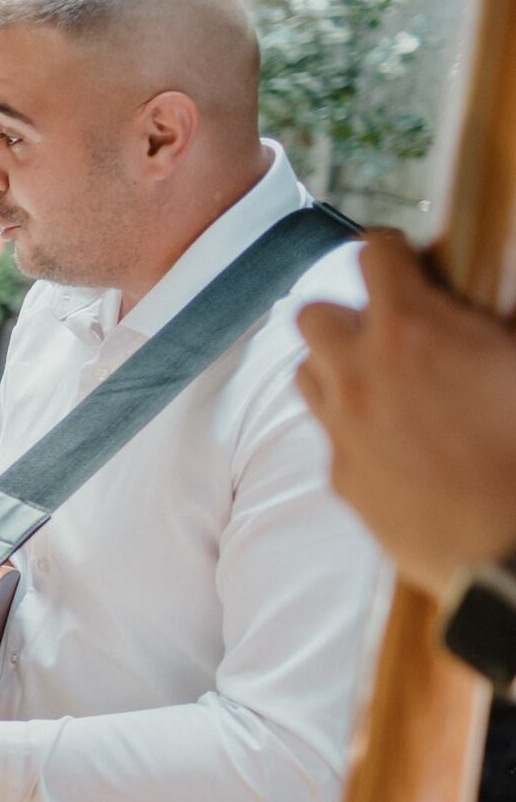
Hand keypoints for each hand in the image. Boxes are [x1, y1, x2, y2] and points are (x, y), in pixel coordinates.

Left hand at [296, 231, 515, 598]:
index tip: (410, 263)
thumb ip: (499, 322)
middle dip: (348, 312)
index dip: (394, 253)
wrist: (510, 549)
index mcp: (411, 329)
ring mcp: (342, 428)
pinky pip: (329, 436)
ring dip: (337, 367)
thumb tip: (491, 308)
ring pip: (306, 373)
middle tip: (390, 328)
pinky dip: (352, 428)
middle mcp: (359, 373)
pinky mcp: (340, 477)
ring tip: (382, 380)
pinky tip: (394, 441)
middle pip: (312, 313)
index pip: (372, 253)